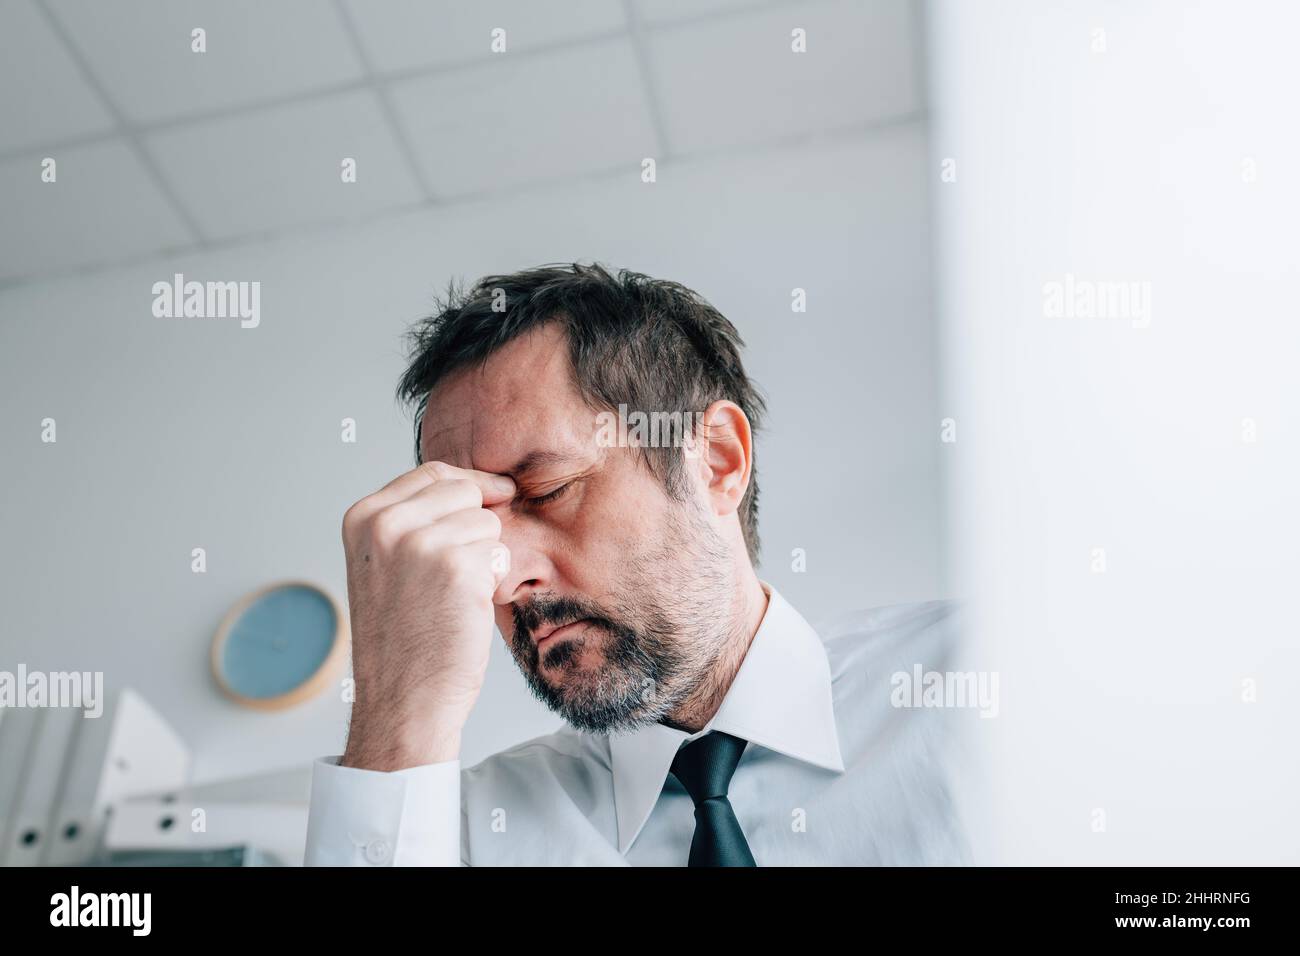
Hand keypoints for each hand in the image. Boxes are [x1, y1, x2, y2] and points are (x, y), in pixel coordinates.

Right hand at [339, 461, 514, 770]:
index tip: (492, 496)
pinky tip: (467, 607)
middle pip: (464, 489)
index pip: (433, 473)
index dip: (470, 485)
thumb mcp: (386, 564)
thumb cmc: (403, 638)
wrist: (403, 698)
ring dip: (484, 556)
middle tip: (458, 573)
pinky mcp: (455, 566)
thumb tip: (473, 484)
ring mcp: (419, 542)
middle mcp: (385, 523)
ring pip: (486, 521)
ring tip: (454, 596)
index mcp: (363, 517)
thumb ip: (413, 521)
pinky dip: (494, 579)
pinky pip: (499, 550)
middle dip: (476, 525)